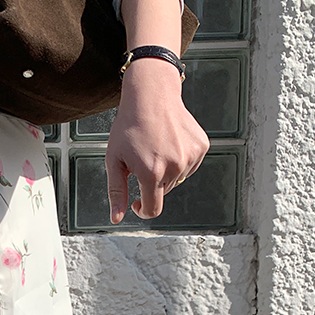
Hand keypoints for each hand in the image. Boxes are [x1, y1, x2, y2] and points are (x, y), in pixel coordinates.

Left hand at [105, 57, 209, 223]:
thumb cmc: (128, 128)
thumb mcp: (114, 160)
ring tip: (156, 147)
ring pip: (177, 179)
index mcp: (152, 173)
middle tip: (142, 158)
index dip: (143, 210)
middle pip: (164, 192)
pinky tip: (169, 142)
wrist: (151, 95)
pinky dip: (179, 160)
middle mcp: (174, 167)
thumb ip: (117, 192)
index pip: (153, 209)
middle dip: (152, 182)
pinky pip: (189, 166)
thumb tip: (117, 218)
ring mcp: (190, 156)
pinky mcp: (201, 147)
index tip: (137, 204)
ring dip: (166, 171)